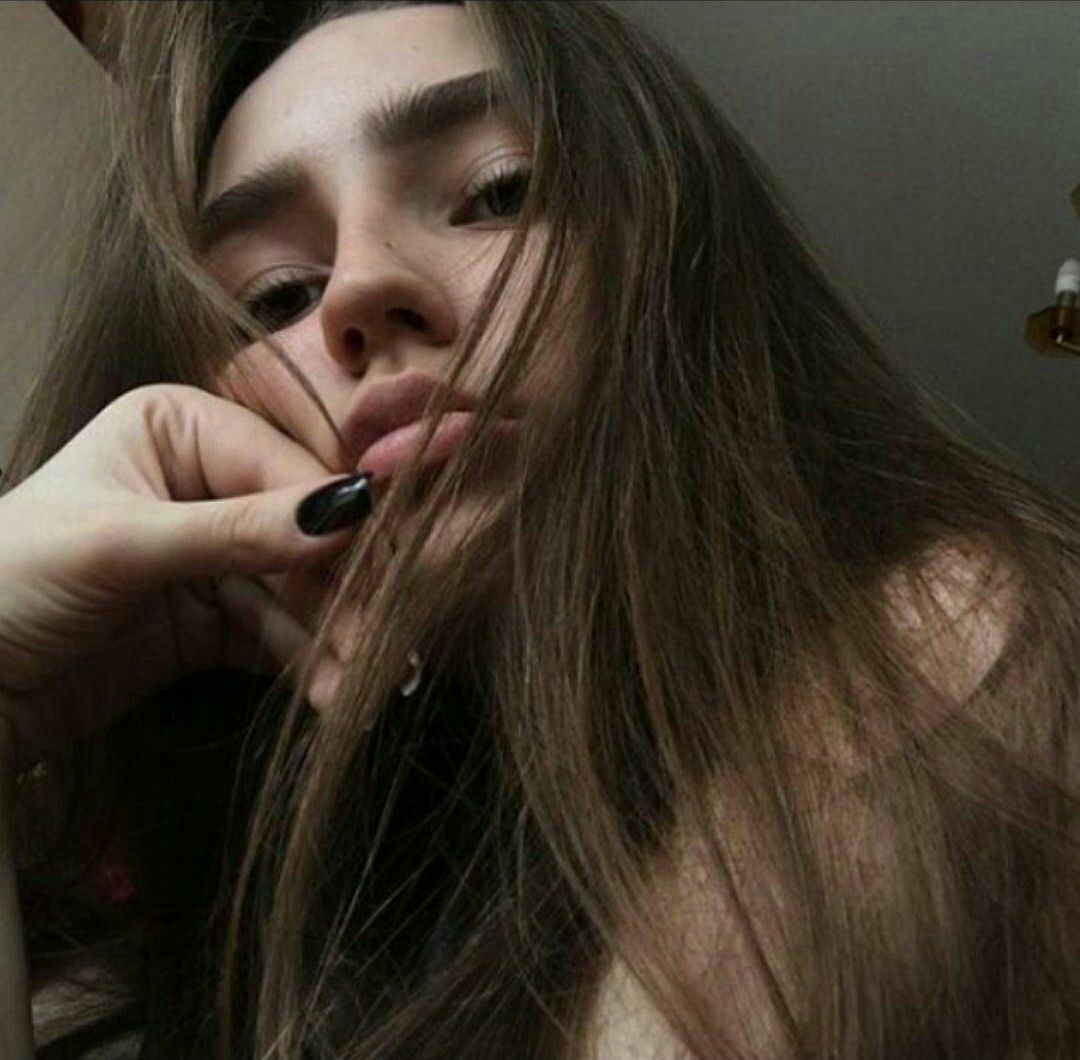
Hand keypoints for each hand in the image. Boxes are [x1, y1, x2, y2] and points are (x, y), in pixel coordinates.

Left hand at [0, 384, 372, 771]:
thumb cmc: (12, 579)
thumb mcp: (123, 544)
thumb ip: (239, 531)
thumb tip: (349, 511)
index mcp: (180, 429)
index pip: (282, 467)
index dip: (335, 517)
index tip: (381, 567)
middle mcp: (206, 482)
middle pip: (301, 531)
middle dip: (338, 590)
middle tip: (380, 638)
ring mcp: (214, 553)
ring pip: (297, 590)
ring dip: (329, 637)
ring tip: (359, 683)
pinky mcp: (213, 619)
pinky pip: (276, 633)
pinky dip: (306, 662)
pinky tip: (329, 692)